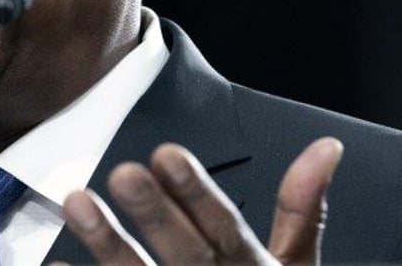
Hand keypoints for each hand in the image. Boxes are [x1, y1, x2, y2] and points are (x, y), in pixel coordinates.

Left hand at [58, 137, 342, 264]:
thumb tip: (324, 148)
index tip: (166, 154)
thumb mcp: (296, 265)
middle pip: (184, 253)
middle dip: (155, 214)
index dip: (197, 194)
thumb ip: (302, 208)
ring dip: (107, 244)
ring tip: (76, 202)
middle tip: (124, 173)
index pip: (224, 227)